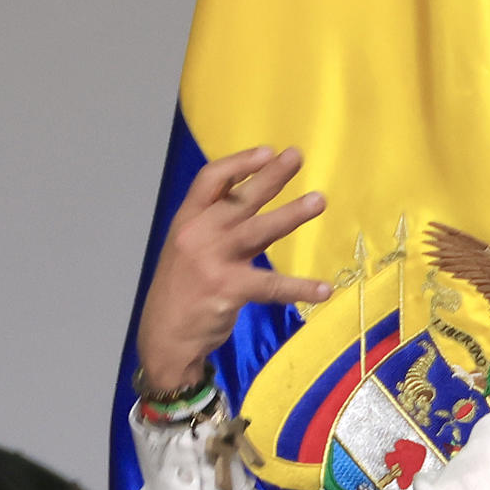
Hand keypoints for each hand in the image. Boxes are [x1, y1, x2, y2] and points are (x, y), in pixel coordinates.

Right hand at [135, 145, 336, 390]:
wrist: (164, 337)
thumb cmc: (181, 292)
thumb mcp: (187, 249)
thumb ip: (213, 225)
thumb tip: (246, 197)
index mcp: (186, 221)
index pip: (211, 180)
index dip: (240, 163)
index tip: (268, 152)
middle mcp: (198, 234)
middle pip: (241, 198)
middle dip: (272, 176)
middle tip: (298, 157)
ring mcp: (212, 261)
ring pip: (260, 230)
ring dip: (292, 214)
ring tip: (319, 200)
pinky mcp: (228, 289)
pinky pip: (272, 285)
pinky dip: (300, 287)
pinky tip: (324, 288)